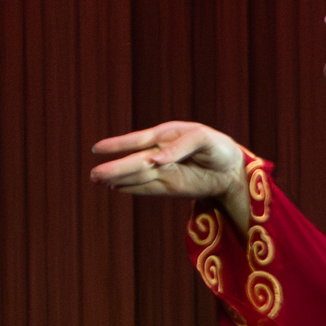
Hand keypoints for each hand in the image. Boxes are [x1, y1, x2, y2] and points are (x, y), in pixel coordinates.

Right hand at [91, 121, 254, 228]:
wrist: (232, 170)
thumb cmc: (218, 147)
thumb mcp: (203, 139)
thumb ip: (180, 147)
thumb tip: (156, 159)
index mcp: (165, 136)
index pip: (138, 141)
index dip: (117, 144)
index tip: (97, 148)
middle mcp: (160, 154)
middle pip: (134, 162)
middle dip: (114, 168)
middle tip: (93, 174)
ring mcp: (163, 172)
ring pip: (136, 176)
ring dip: (117, 179)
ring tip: (98, 180)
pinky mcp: (169, 188)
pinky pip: (147, 189)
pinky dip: (132, 189)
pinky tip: (116, 188)